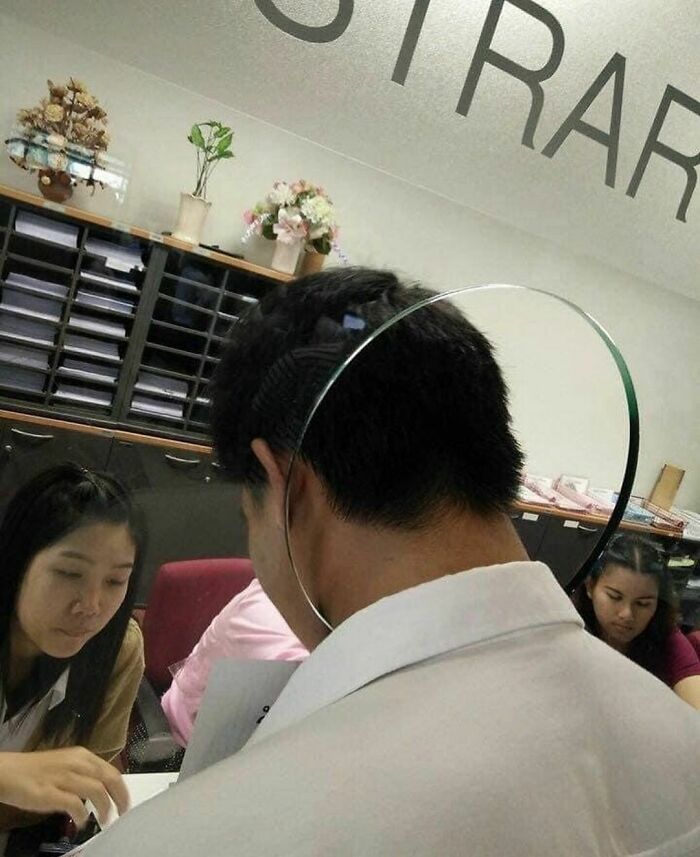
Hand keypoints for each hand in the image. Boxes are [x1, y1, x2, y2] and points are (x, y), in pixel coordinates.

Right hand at [0, 747, 129, 827]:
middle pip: (109, 779)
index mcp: (82, 755)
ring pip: (97, 791)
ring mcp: (64, 777)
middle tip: (122, 813)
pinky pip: (75, 804)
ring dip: (104, 808)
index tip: (125, 801)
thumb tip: (100, 789)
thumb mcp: (66, 765)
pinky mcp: (50, 793)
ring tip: (105, 820)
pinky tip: (82, 821)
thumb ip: (83, 774)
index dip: (122, 788)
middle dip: (120, 798)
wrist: (8, 772)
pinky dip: (83, 815)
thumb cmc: (36, 770)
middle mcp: (76, 763)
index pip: (111, 770)